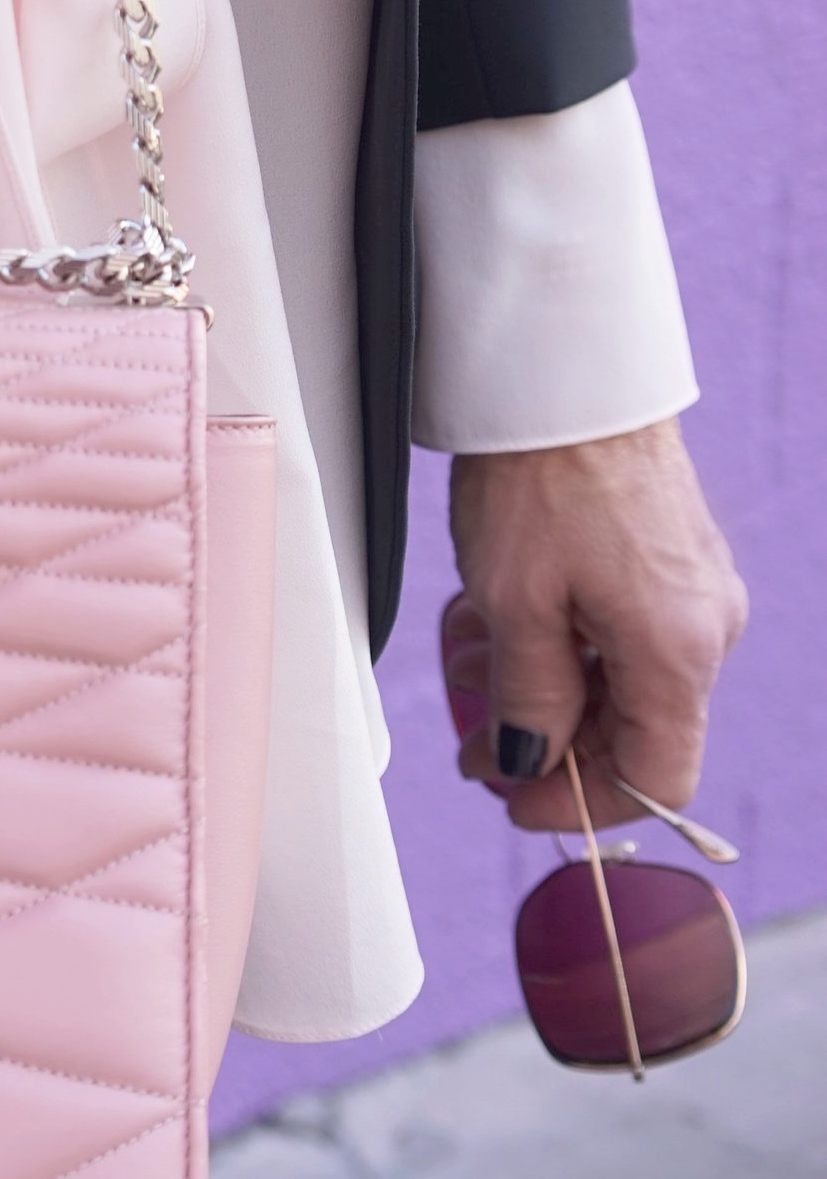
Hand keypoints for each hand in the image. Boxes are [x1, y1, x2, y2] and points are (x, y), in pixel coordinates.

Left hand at [444, 420, 745, 834]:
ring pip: (620, 684)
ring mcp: (692, 595)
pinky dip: (562, 647)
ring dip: (545, 693)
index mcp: (679, 651)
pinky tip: (503, 628)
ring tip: (474, 671)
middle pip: (635, 733)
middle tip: (473, 743)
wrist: (570, 376)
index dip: (582, 802)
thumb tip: (525, 762)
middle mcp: (704, 628)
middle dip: (549, 745)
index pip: (658, 776)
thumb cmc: (545, 474)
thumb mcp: (514, 603)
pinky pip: (620, 635)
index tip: (515, 801)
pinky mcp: (669, 565)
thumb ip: (528, 699)